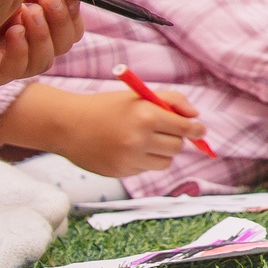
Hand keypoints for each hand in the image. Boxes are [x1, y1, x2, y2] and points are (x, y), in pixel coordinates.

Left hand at [0, 0, 85, 91]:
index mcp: (23, 21)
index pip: (64, 24)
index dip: (72, 9)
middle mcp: (14, 45)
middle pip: (63, 43)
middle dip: (61, 21)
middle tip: (50, 0)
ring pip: (45, 59)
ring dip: (42, 34)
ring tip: (29, 11)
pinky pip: (15, 71)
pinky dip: (20, 50)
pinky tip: (12, 30)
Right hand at [50, 84, 199, 177]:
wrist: (67, 125)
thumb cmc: (107, 107)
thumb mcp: (139, 95)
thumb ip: (172, 100)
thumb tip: (196, 116)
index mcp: (146, 115)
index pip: (185, 128)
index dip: (197, 130)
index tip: (199, 130)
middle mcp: (139, 139)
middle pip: (178, 147)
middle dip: (177, 139)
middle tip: (165, 131)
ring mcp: (129, 158)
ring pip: (165, 162)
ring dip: (162, 152)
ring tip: (145, 140)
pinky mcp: (121, 172)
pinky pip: (146, 169)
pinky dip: (144, 160)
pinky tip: (126, 149)